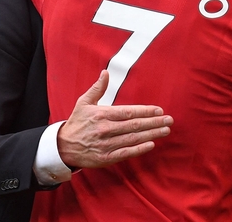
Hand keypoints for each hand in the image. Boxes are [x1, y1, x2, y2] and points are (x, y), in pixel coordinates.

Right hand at [57, 70, 173, 168]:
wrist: (63, 147)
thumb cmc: (77, 122)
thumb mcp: (84, 102)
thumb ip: (97, 88)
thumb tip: (105, 72)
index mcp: (101, 114)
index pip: (127, 112)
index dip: (144, 111)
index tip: (159, 110)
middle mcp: (105, 129)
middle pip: (134, 125)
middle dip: (153, 122)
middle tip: (169, 120)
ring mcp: (106, 145)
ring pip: (133, 139)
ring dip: (151, 134)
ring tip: (165, 130)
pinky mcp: (106, 158)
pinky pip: (126, 153)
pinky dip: (139, 149)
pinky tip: (151, 144)